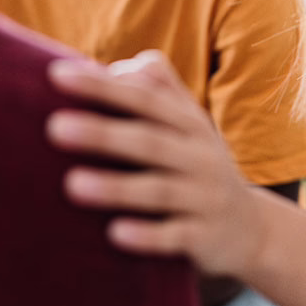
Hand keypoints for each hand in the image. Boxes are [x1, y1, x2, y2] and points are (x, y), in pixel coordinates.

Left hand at [46, 50, 267, 277]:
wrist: (252, 229)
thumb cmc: (198, 165)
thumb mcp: (188, 124)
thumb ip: (156, 89)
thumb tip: (111, 67)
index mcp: (188, 123)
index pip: (144, 98)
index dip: (102, 86)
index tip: (56, 75)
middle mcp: (199, 156)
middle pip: (149, 140)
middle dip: (103, 133)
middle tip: (54, 127)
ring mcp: (203, 198)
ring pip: (158, 191)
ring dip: (116, 187)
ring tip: (71, 184)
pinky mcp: (204, 238)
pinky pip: (175, 236)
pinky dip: (147, 235)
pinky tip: (114, 233)